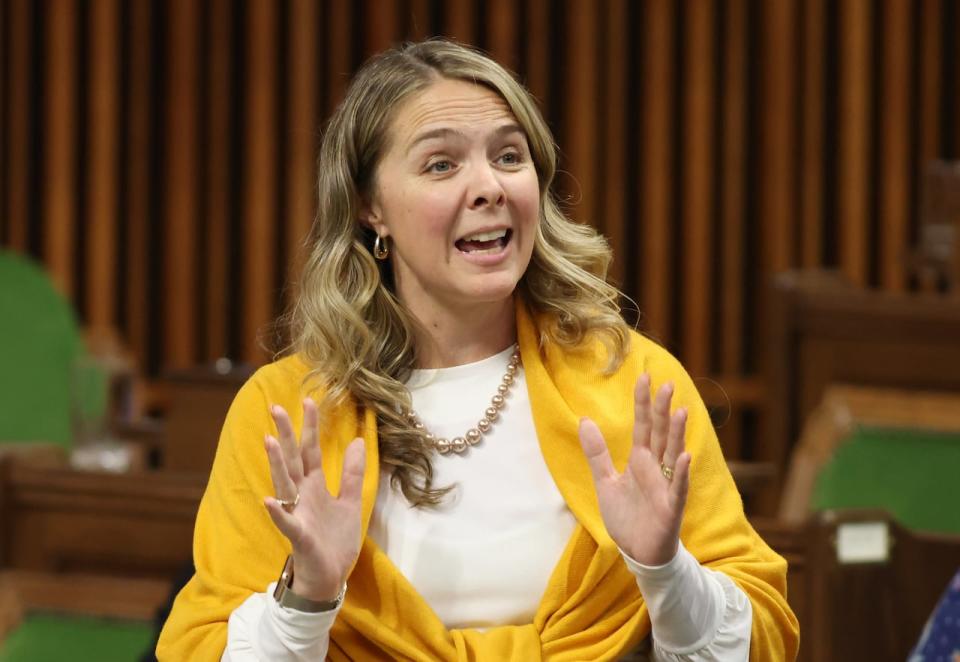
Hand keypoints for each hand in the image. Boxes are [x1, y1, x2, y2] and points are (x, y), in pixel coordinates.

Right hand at [263, 399, 365, 601]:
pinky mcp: (300, 537)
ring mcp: (299, 515)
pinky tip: (269, 500)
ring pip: (285, 485)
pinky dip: (278, 512)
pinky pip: (287, 523)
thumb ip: (353, 474)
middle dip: (286, 435)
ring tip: (269, 441)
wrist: (330, 578)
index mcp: (316, 488)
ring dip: (277, 464)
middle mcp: (303, 497)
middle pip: (293, 460)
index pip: (311, 452)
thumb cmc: (334, 541)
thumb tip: (358, 442)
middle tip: (275, 408)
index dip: (310, 427)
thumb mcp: (351, 503)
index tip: (309, 400)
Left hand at [578, 374, 690, 565]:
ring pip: (673, 455)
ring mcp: (666, 486)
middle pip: (660, 434)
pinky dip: (682, 472)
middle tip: (668, 384)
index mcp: (640, 461)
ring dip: (677, 434)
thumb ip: (597, 453)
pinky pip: (678, 487)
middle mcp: (656, 469)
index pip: (643, 426)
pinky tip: (685, 455)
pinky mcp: (671, 508)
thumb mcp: (605, 482)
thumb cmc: (627, 517)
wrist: (638, 552)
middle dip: (664, 410)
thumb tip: (584, 420)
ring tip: (680, 411)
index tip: (644, 377)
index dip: (643, 403)